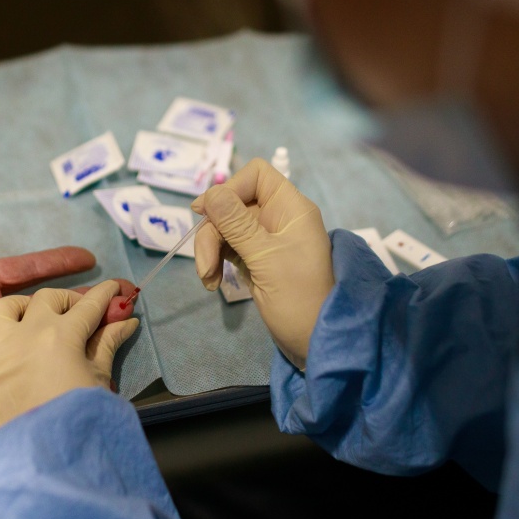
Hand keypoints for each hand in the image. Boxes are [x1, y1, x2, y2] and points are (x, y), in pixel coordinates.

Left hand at [0, 177, 134, 444]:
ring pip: (45, 336)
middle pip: (45, 304)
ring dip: (81, 328)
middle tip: (124, 292)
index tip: (87, 257)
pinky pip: (27, 370)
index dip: (54, 263)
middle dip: (85, 298)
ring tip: (121, 318)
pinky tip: (87, 360)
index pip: (23, 271)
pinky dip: (57, 364)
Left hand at [0, 280, 139, 435]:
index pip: (88, 304)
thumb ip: (108, 345)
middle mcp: (26, 333)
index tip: (116, 289)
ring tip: (34, 319)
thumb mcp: (99, 381)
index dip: (105, 294)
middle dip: (68, 299)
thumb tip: (126, 320)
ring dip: (22, 307)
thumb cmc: (79, 421)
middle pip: (47, 298)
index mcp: (63, 335)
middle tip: (80, 312)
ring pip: (4, 308)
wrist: (43, 461)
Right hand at [191, 157, 332, 369]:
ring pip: (224, 228)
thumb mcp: (266, 258)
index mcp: (291, 209)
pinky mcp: (254, 260)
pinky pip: (226, 248)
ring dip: (209, 250)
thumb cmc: (299, 298)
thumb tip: (210, 194)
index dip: (229, 189)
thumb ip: (237, 224)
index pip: (256, 176)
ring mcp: (265, 240)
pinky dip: (215, 262)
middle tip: (205, 265)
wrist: (313, 342)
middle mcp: (278, 218)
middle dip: (213, 232)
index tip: (206, 213)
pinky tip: (211, 282)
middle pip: (232, 204)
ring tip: (207, 279)